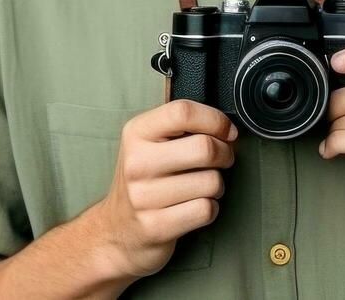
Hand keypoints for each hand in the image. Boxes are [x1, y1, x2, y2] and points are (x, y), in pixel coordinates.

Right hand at [93, 99, 238, 279]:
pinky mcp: (156, 226)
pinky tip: (196, 206)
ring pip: (211, 182)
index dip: (215, 120)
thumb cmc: (144, 181)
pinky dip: (210, 208)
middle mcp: (137, 162)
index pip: (182, 112)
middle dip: (225, 154)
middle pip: (204, 148)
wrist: (116, 231)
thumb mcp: (149, 143)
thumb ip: (180, 128)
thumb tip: (226, 128)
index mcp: (136, 133)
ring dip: (218, 185)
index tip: (227, 131)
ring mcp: (144, 196)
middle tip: (224, 159)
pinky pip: (205, 209)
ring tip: (203, 186)